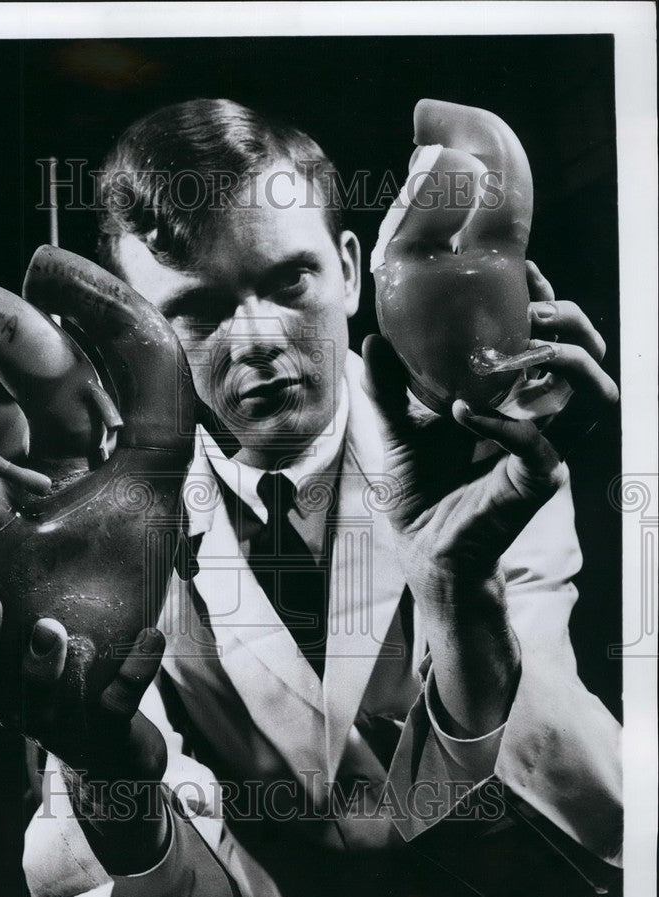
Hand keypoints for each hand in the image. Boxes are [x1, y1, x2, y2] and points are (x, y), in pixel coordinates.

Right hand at [0, 556, 167, 782]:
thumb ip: (28, 587)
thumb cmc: (70, 672)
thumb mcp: (43, 630)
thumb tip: (23, 501)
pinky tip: (151, 635)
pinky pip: (116, 706)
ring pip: (35, 702)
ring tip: (51, 628)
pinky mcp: (102, 735)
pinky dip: (134, 672)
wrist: (114, 751)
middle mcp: (9, 702)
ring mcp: (54, 724)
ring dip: (40, 666)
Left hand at [362, 262, 617, 731]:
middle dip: (569, 322)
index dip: (549, 303)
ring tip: (514, 348)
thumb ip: (388, 388)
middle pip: (589, 359)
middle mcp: (542, 422)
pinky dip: (501, 421)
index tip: (525, 271)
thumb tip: (372, 339)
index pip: (551, 343)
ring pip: (592, 395)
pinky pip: (537, 442)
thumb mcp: (400, 430)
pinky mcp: (539, 482)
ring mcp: (548, 451)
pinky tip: (459, 411)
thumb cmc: (423, 498)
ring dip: (559, 361)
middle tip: (528, 308)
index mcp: (517, 404)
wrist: (426, 555)